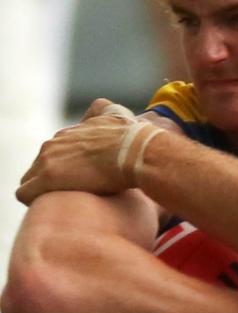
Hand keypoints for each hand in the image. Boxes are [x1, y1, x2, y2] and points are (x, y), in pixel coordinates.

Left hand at [17, 99, 142, 204]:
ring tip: (67, 201)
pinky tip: (55, 205)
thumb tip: (101, 107)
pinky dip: (35, 200)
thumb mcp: (116, 114)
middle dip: (52, 180)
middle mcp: (52, 144)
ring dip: (43, 191)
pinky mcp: (48, 177)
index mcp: (67, 134)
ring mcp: (47, 160)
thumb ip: (103, 110)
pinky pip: (24, 193)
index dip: (65, 169)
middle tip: (74, 193)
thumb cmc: (133, 139)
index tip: (81, 180)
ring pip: (29, 180)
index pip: (53, 154)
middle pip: (38, 167)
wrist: (138, 152)